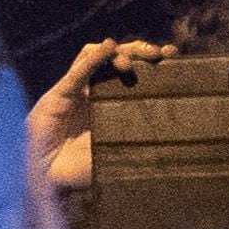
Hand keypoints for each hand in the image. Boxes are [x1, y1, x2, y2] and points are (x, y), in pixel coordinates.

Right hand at [26, 38, 173, 192]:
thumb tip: (176, 137)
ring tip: (130, 60)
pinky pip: (77, 72)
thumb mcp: (119, 152)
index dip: (151, 60)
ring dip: (116, 51)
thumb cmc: (85, 170)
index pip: (133, 70)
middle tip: (156, 54)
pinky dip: (93, 58)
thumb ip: (139, 141)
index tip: (172, 55)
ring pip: (96, 54)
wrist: (53, 180)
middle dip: (138, 49)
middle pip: (117, 56)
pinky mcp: (58, 95)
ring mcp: (76, 90)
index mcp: (112, 100)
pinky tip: (107, 48)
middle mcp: (95, 89)